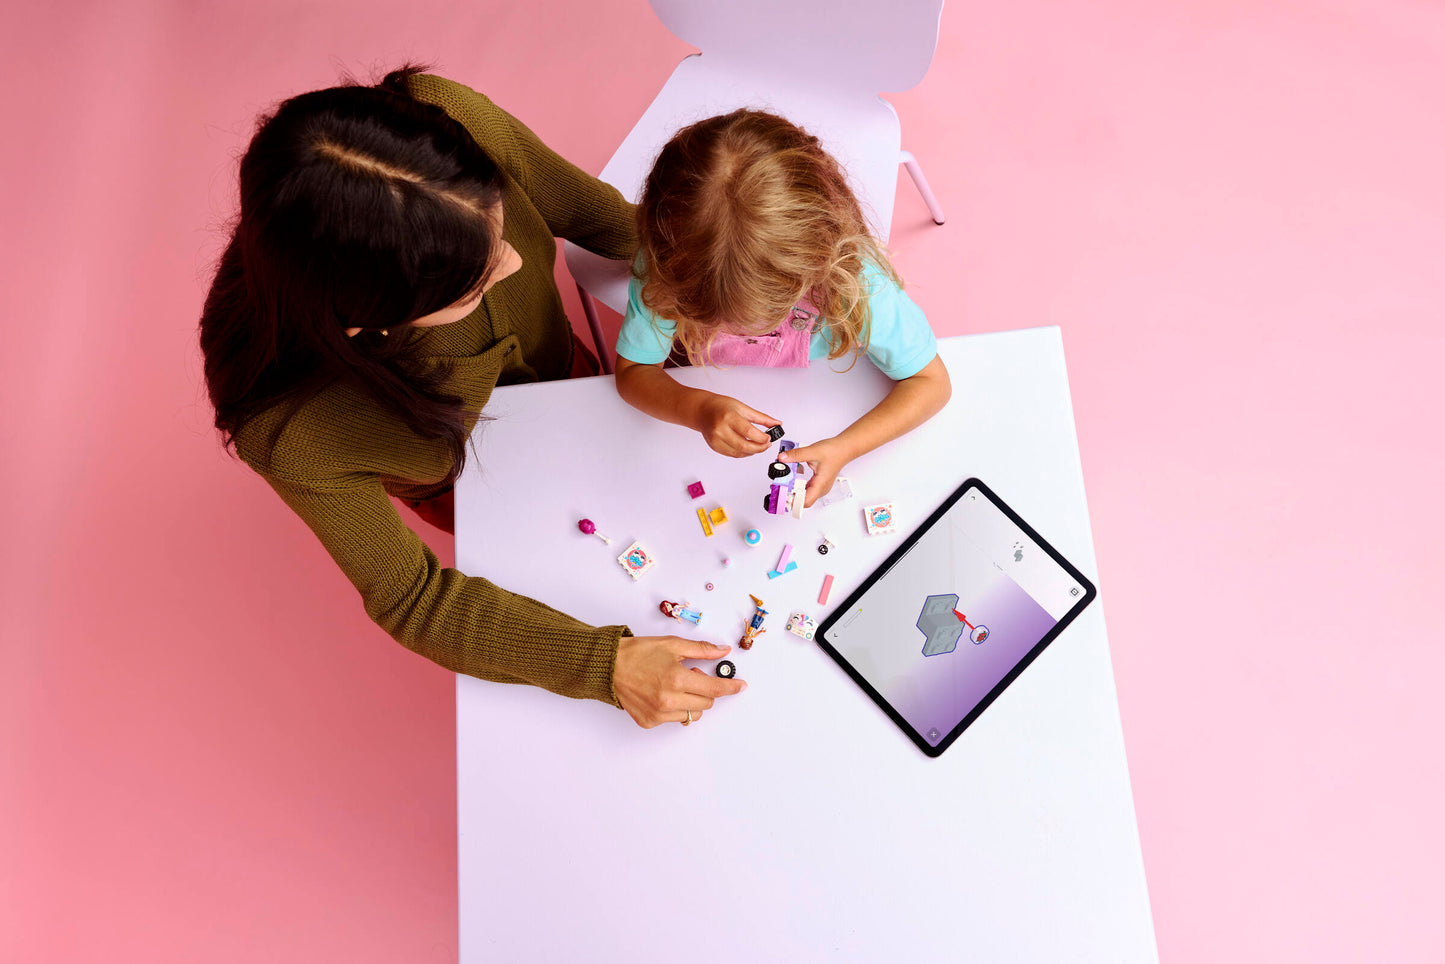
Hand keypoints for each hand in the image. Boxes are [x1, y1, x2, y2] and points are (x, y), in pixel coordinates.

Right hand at [614, 636, 746, 727]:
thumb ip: (701, 650)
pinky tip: (662, 694)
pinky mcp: (649, 721)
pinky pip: (673, 719)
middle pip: (706, 704)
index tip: (741, 686)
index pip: (715, 689)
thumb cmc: (638, 653)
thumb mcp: (672, 645)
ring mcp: (658, 714)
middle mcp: (668, 700)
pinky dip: (674, 708)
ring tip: (675, 685)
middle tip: (691, 675)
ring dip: (691, 701)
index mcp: (676, 679)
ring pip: (692, 715)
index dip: (731, 687)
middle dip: (705, 690)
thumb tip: (723, 651)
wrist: (608, 667)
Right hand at [693, 394, 778, 457]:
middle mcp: (720, 430)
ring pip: (739, 453)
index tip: (769, 438)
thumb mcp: (742, 407)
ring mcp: (716, 440)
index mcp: (728, 417)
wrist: (702, 411)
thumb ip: (761, 418)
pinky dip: (743, 453)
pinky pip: (733, 454)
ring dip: (752, 452)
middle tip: (767, 444)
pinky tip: (748, 447)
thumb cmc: (720, 406)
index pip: (749, 432)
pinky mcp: (715, 447)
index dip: (762, 438)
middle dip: (759, 448)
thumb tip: (777, 424)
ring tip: (759, 446)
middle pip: (744, 446)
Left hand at [779, 438, 851, 507]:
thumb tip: (782, 458)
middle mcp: (821, 489)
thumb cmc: (834, 451)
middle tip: (779, 488)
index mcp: (820, 484)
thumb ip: (796, 455)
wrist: (844, 448)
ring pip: (804, 496)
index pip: (805, 502)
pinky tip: (792, 477)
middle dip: (790, 496)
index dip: (793, 501)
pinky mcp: (818, 484)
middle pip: (803, 501)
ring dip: (793, 491)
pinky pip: (806, 489)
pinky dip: (798, 486)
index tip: (782, 496)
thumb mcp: (812, 451)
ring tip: (784, 483)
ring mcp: (820, 487)